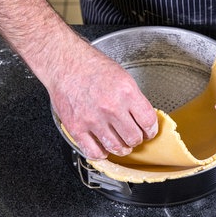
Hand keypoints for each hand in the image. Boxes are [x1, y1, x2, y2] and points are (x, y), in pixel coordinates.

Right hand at [49, 45, 157, 159]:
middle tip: (133, 137)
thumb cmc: (92, 66)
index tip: (148, 131)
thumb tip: (143, 118)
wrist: (64, 63)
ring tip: (120, 143)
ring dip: (121, 148)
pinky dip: (101, 154)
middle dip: (136, 140)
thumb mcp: (122, 77)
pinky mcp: (76, 127)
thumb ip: (134, 99)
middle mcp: (111, 107)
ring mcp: (93, 119)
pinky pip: (94, 152)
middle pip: (134, 138)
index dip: (151, 130)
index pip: (148, 122)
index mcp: (126, 92)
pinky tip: (103, 148)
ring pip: (116, 148)